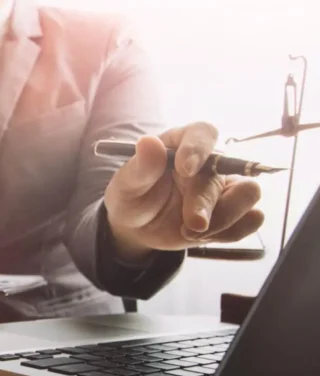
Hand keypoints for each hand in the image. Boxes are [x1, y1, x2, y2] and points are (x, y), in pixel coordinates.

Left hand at [103, 122, 264, 261]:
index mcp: (182, 144)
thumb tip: (149, 142)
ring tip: (191, 232)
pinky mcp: (234, 211)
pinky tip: (204, 237)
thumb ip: (141, 166)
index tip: (186, 169)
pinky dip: (231, 232)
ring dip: (224, 218)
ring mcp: (224, 186)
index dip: (199, 148)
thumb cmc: (133, 197)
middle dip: (205, 203)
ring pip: (248, 193)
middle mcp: (210, 162)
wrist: (138, 227)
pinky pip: (251, 219)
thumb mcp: (127, 185)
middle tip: (189, 225)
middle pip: (224, 173)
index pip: (203, 132)